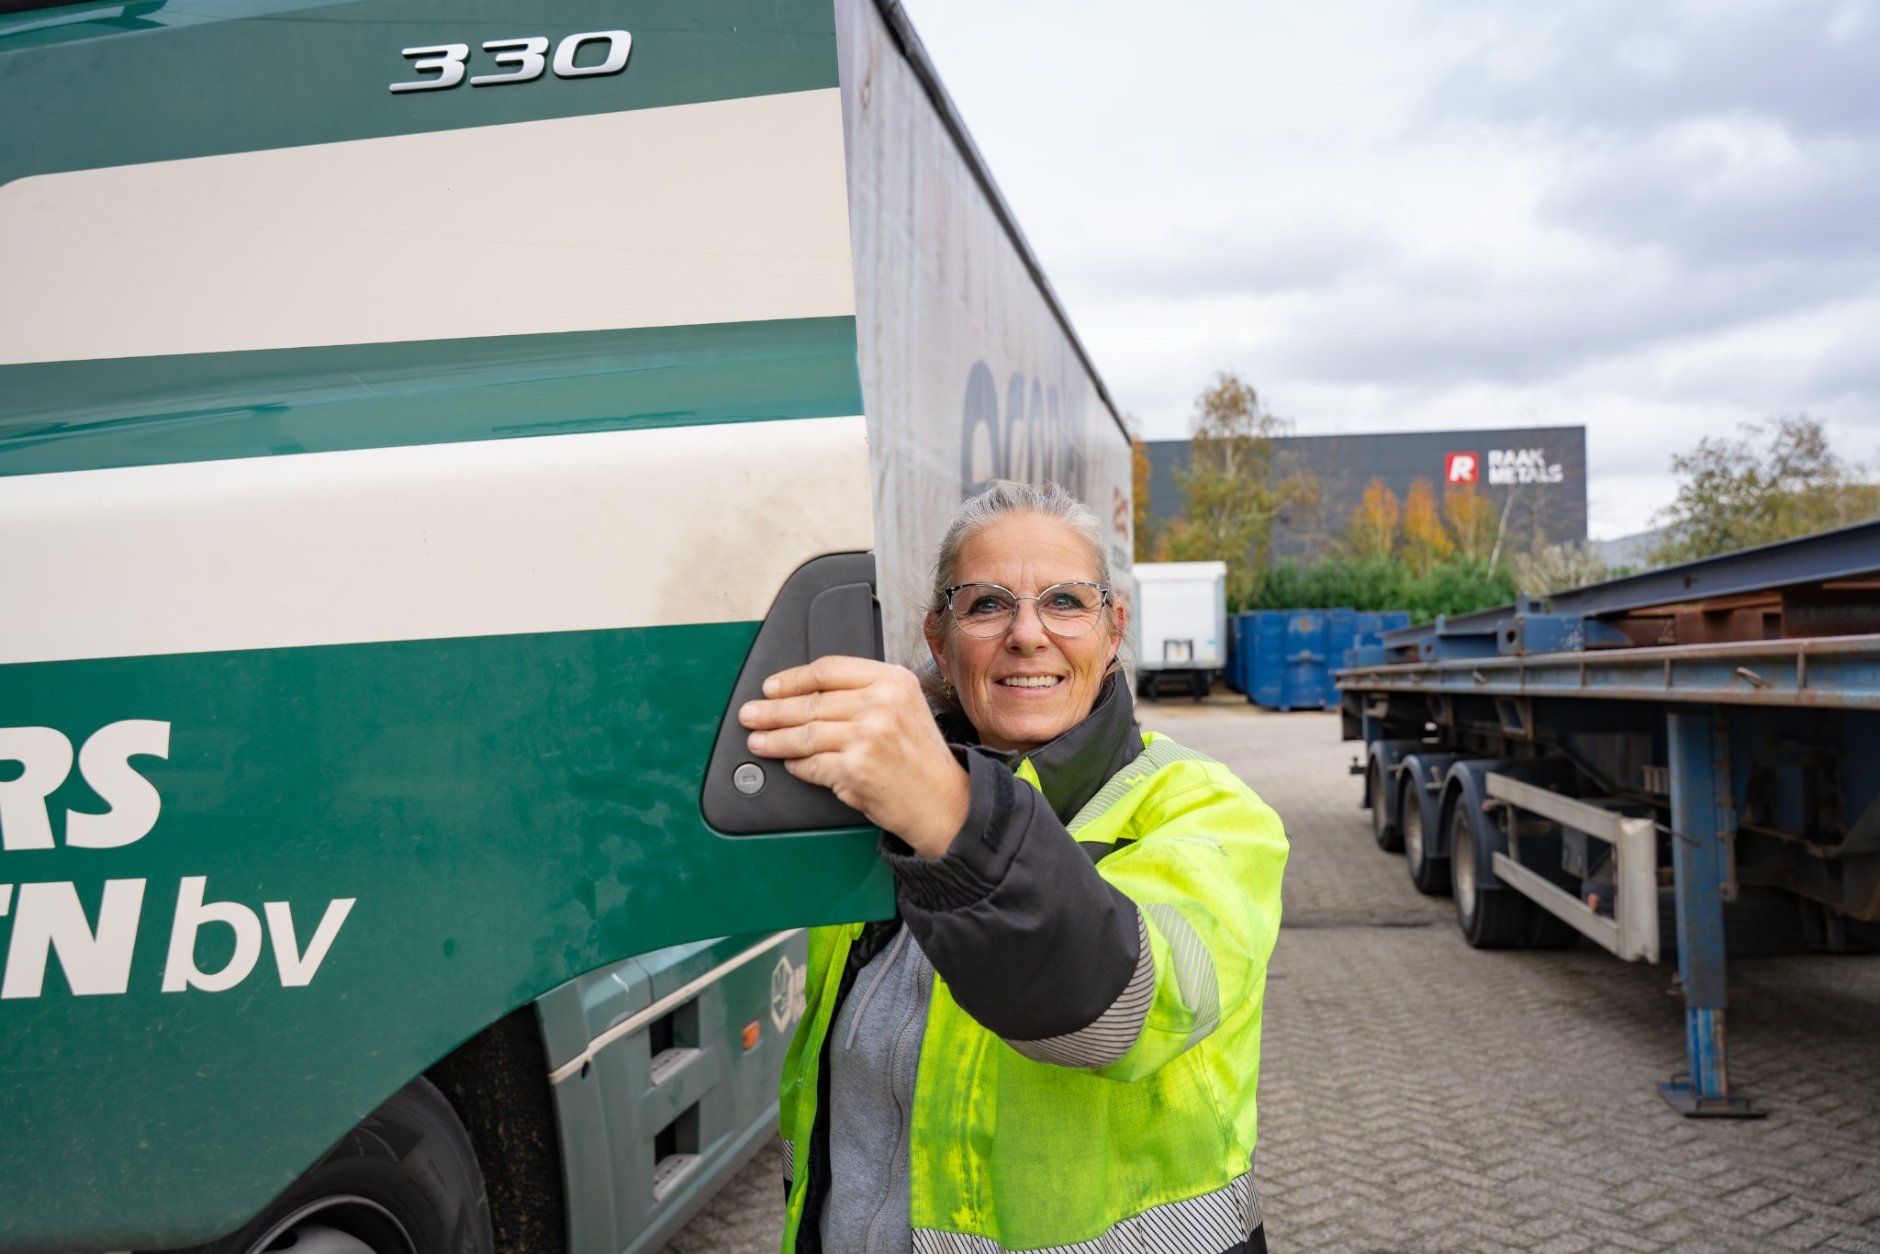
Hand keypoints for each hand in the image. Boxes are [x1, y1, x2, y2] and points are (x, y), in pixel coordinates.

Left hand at [738, 657, 969, 856]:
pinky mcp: (855, 769)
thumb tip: (807, 694)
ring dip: (774, 740)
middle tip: (752, 714)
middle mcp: (881, 704)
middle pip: (810, 702)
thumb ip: (864, 692)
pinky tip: (790, 763)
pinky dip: (796, 766)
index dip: (792, 679)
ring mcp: (867, 737)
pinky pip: (811, 765)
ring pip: (804, 734)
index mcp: (892, 680)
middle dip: (772, 710)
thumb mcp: (904, 706)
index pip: (828, 670)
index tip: (772, 687)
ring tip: (758, 741)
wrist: (944, 801)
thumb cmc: (921, 757)